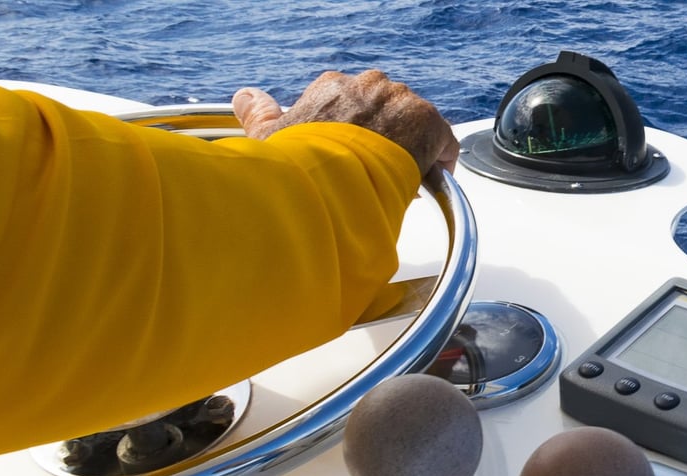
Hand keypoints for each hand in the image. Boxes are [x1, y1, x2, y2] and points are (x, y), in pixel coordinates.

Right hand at [233, 70, 458, 176]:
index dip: (356, 134)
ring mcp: (399, 100)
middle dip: (384, 138)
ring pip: (412, 124)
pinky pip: (442, 139)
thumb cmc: (297, 164)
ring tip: (398, 180)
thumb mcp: (268, 138)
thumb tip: (244, 96)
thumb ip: (258, 113)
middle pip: (385, 111)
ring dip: (409, 148)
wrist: (330, 179)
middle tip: (376, 172)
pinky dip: (439, 158)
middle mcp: (368, 85)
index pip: (352, 104)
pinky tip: (428, 179)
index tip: (354, 157)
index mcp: (333, 87)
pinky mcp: (427, 121)